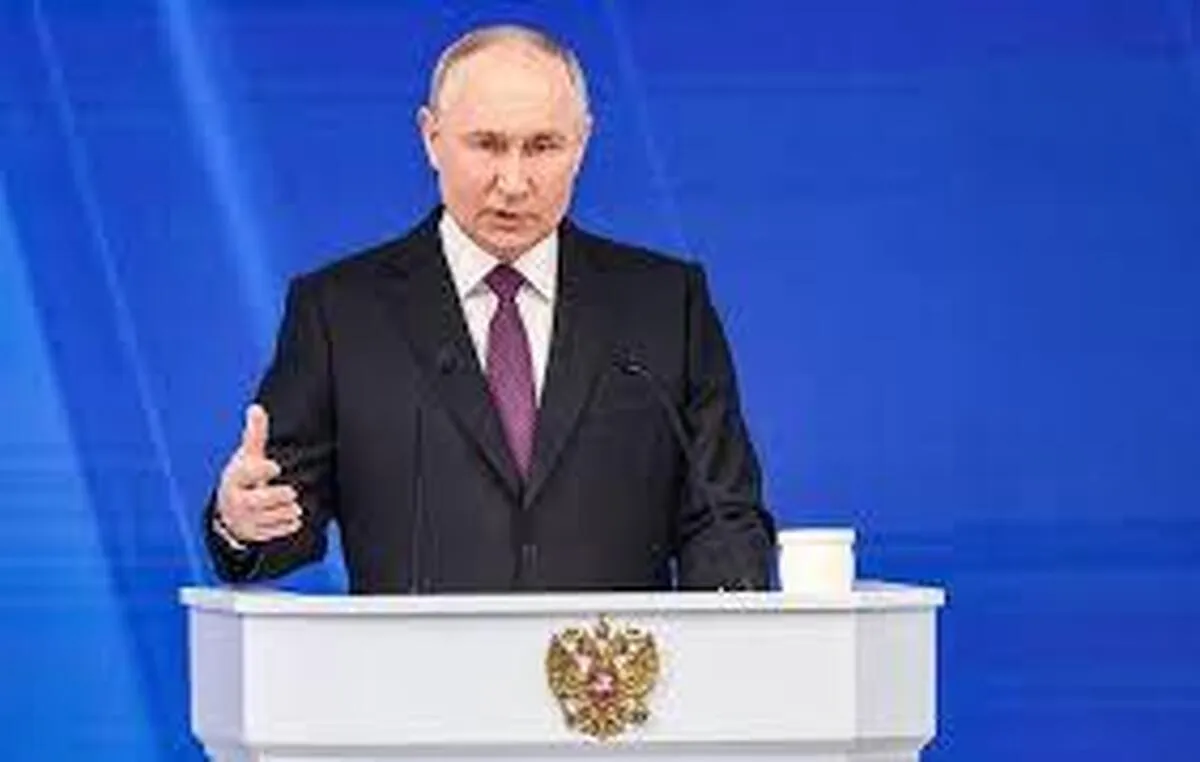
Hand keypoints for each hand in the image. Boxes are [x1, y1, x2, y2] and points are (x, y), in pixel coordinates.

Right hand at [215, 404, 301, 543]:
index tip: (275, 467)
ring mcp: (245, 520)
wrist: (229, 511)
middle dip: (279, 495)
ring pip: (272, 516)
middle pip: (262, 500)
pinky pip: (277, 531)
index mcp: (235, 478)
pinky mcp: (254, 534)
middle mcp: (237, 500)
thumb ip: (255, 434)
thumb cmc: (244, 477)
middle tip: (291, 491)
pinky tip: (291, 517)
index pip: (247, 474)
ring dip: (287, 510)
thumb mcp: (248, 456)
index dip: (261, 471)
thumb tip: (256, 408)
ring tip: (292, 504)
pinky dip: (287, 524)